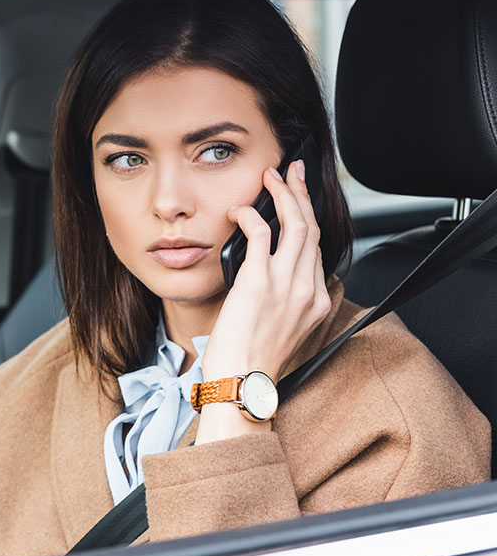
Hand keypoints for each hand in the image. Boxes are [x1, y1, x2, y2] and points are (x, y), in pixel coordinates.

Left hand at [197, 160, 331, 442]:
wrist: (242, 384)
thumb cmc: (251, 363)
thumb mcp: (279, 329)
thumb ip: (282, 302)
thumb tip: (265, 281)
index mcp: (315, 301)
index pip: (315, 249)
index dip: (307, 218)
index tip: (298, 199)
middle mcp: (307, 289)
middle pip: (311, 228)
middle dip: (302, 194)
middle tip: (292, 171)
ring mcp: (286, 284)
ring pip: (295, 224)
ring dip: (283, 195)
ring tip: (270, 177)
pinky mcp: (259, 282)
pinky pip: (262, 234)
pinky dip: (252, 215)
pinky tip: (240, 209)